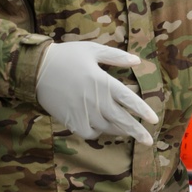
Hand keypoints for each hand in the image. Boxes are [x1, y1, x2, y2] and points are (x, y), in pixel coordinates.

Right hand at [35, 41, 157, 145]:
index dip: (143, 111)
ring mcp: (84, 112)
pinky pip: (89, 133)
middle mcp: (96, 100)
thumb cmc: (66, 56)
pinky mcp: (71, 120)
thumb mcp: (92, 50)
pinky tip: (99, 127)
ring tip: (125, 130)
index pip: (129, 100)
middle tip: (148, 141)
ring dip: (117, 130)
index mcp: (104, 82)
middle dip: (137, 132)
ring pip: (107, 128)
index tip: (154, 120)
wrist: (37, 69)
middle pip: (122, 120)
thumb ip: (116, 56)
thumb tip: (137, 61)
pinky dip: (96, 132)